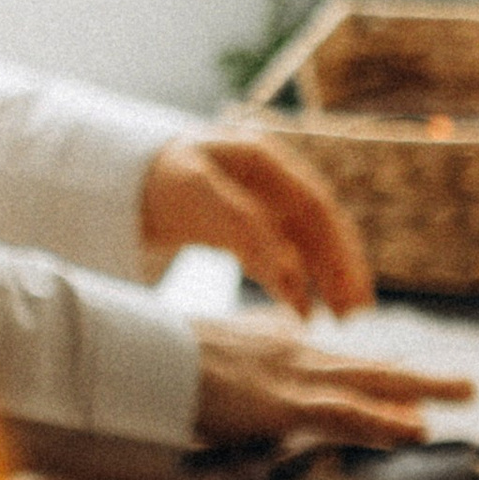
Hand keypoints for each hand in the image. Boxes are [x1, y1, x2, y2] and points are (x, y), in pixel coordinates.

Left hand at [142, 133, 371, 316]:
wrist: (119, 180)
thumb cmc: (158, 178)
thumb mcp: (194, 192)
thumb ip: (241, 223)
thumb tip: (287, 268)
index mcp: (264, 160)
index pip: (316, 206)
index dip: (337, 248)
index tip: (349, 288)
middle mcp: (270, 181)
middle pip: (319, 228)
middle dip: (342, 270)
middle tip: (359, 313)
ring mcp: (260, 203)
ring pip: (305, 245)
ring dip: (326, 280)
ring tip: (344, 319)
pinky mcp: (244, 228)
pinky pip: (280, 257)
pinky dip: (294, 285)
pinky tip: (303, 313)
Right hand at [191, 315, 475, 449]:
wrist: (140, 352)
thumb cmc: (164, 355)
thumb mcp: (215, 348)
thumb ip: (247, 349)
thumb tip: (265, 350)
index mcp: (279, 344)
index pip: (342, 360)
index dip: (379, 373)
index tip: (413, 378)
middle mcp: (297, 354)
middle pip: (371, 365)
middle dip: (419, 376)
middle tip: (465, 384)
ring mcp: (294, 376)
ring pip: (372, 383)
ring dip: (420, 390)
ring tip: (463, 396)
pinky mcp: (284, 403)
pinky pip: (346, 414)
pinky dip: (384, 421)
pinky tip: (416, 427)